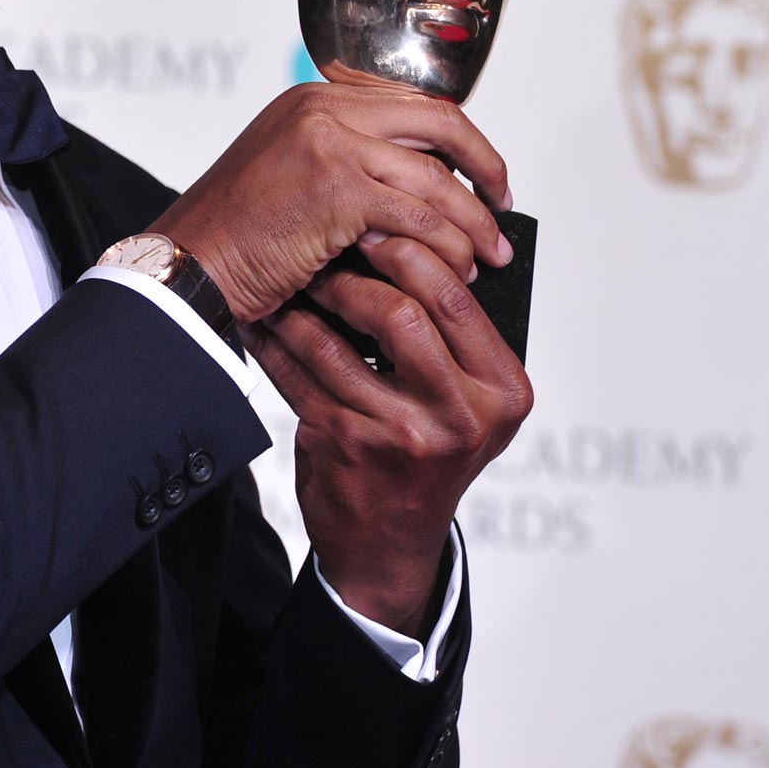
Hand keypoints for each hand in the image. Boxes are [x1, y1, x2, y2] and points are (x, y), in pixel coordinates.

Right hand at [148, 83, 512, 324]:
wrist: (186, 266)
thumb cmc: (231, 238)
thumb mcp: (288, 178)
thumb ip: (345, 164)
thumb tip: (417, 189)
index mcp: (312, 100)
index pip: (412, 105)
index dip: (460, 141)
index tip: (482, 176)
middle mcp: (321, 108)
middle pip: (438, 123)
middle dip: (485, 167)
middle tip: (504, 205)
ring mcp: (329, 143)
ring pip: (435, 177)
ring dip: (473, 222)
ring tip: (488, 256)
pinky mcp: (336, 188)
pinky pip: (418, 216)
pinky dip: (446, 246)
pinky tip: (456, 270)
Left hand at [239, 233, 533, 635]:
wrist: (391, 541)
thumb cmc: (429, 450)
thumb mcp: (469, 400)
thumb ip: (457, 336)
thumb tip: (413, 239)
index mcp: (503, 391)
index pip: (457, 298)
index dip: (412, 252)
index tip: (375, 226)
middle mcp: (461, 416)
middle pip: (400, 314)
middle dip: (355, 274)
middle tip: (327, 247)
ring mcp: (401, 435)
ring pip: (337, 343)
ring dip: (304, 304)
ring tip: (288, 277)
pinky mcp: (346, 447)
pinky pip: (299, 374)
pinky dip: (276, 340)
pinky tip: (265, 318)